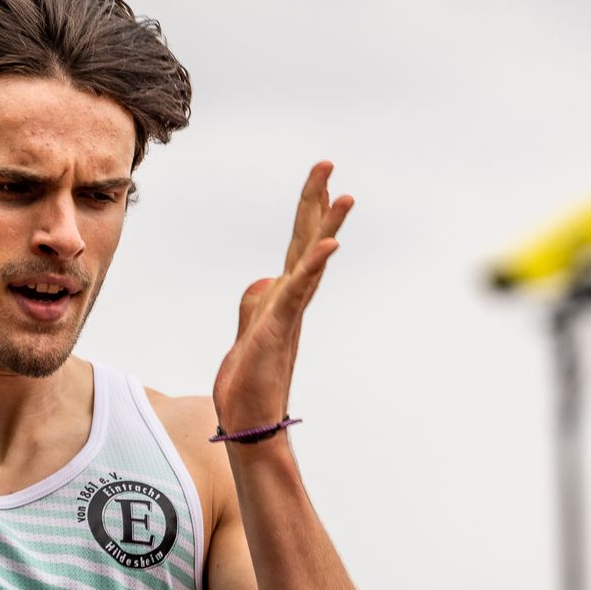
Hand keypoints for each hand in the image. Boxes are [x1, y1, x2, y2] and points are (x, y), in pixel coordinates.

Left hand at [213, 161, 353, 431]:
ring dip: (327, 227)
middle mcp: (291, 302)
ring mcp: (287, 315)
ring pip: (309, 262)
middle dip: (316, 202)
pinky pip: (297, 294)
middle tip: (328, 163)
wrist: (249, 426)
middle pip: (306, 242)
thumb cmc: (248, 386)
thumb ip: (253, 306)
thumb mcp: (246, 335)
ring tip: (345, 194)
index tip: (320, 179)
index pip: (298, 247)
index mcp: (282, 300)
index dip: (307, 212)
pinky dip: (313, 268)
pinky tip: (329, 246)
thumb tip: (260, 282)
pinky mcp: (278, 330)